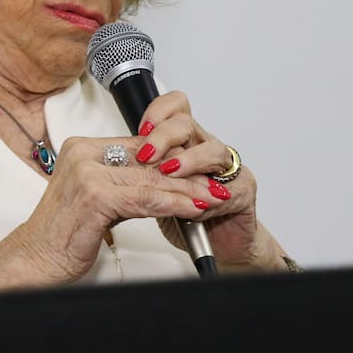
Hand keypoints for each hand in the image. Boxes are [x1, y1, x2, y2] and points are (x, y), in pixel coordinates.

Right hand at [6, 134, 221, 283]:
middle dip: (186, 174)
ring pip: (150, 179)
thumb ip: (122, 182)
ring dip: (186, 190)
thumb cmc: (62, 233)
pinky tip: (192, 209)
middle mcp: (82, 154)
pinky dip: (173, 204)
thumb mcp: (95, 198)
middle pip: (147, 161)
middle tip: (213, 184)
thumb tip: (161, 178)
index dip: (172, 157)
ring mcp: (87, 173)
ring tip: (211, 197)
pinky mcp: (94, 196)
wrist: (35, 257)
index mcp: (80, 148)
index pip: (138, 146)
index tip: (198, 169)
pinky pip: (144, 199)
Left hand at [132, 91, 275, 268]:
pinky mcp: (243, 191)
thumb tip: (109, 159)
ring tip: (169, 172)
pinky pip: (231, 186)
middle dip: (164, 135)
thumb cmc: (183, 215)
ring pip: (212, 149)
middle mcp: (204, 148)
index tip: (140, 128)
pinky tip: (197, 205)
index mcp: (183, 141)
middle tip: (147, 154)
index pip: (175, 107)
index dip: (157, 111)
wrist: (215, 245)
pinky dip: (210, 196)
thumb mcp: (152, 190)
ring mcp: (226, 168)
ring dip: (188, 161)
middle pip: (187, 123)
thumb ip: (139, 171)